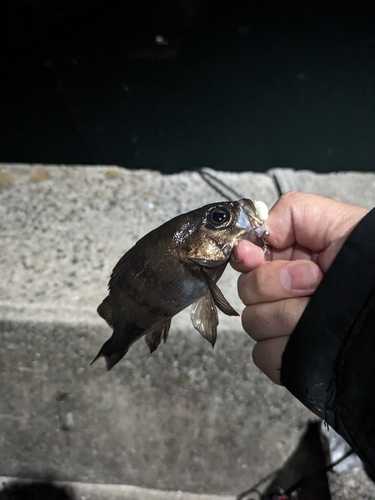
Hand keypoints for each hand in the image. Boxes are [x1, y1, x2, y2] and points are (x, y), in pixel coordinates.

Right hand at [231, 192, 367, 383]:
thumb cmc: (368, 260)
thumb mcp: (331, 219)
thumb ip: (288, 213)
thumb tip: (251, 240)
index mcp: (283, 259)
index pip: (243, 260)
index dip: (246, 258)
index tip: (254, 257)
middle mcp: (279, 291)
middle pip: (246, 292)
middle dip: (279, 283)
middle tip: (314, 278)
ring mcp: (281, 324)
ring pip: (254, 322)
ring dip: (289, 314)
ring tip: (319, 306)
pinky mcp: (287, 354)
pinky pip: (264, 354)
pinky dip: (286, 346)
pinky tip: (310, 334)